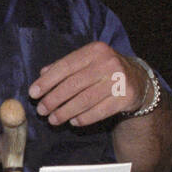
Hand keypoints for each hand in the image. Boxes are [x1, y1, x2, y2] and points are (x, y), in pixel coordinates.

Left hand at [28, 41, 146, 126]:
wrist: (138, 80)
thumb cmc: (104, 71)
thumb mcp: (87, 62)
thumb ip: (65, 66)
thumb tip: (41, 74)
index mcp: (95, 50)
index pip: (65, 66)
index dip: (47, 81)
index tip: (33, 93)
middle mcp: (108, 62)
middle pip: (74, 84)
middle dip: (53, 99)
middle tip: (41, 110)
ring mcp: (119, 80)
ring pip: (85, 99)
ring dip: (65, 112)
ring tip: (53, 120)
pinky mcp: (126, 97)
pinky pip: (100, 111)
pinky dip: (84, 118)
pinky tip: (73, 122)